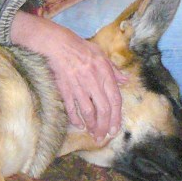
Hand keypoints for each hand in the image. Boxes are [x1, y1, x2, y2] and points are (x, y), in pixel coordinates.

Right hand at [10, 11, 122, 140]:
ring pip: (88, 111)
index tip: (114, 129)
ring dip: (91, 125)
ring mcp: (78, 85)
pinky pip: (71, 107)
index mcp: (104, 72)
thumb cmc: (79, 46)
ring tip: (93, 134)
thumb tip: (125, 80)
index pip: (115, 99)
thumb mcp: (100, 54)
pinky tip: (78, 125)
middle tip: (103, 137)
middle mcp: (93, 80)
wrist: (56, 43)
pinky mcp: (64, 87)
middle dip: (104, 126)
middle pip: (103, 109)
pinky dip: (75, 118)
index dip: (116, 117)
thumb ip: (114, 69)